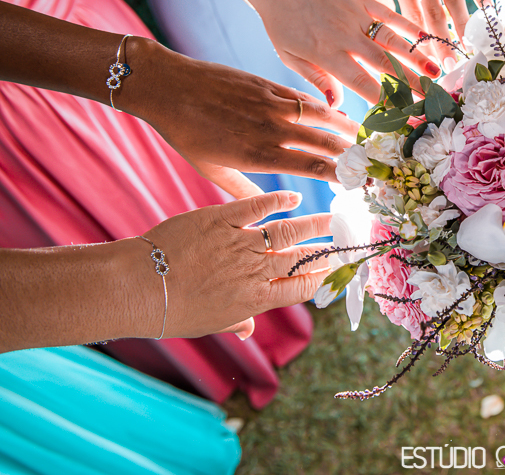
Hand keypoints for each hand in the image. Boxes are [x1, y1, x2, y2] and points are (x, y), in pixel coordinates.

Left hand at [123, 37, 359, 198]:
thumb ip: (244, 191)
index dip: (339, 174)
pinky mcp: (268, 85)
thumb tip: (267, 210)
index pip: (312, 167)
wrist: (169, 88)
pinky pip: (304, 98)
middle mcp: (272, 130)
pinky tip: (334, 112)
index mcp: (259, 156)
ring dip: (344, 126)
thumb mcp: (212, 170)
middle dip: (350, 153)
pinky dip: (323, 106)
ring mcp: (272, 105)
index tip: (355, 182)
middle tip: (370, 161)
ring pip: (320, 117)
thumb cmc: (186, 133)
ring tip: (362, 134)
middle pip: (323, 142)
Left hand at [136, 191, 334, 339]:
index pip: (301, 287)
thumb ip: (236, 322)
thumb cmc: (172, 311)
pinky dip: (277, 200)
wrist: (139, 288)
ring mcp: (240, 242)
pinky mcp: (222, 219)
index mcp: (256, 298)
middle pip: (302, 258)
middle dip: (327, 249)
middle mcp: (255, 270)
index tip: (333, 269)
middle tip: (342, 239)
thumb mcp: (209, 324)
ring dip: (315, 223)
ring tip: (332, 215)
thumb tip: (248, 330)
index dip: (322, 277)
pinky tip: (292, 197)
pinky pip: (257, 206)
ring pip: (289, 231)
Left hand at [243, 0, 441, 105]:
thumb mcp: (290, 56)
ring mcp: (356, 15)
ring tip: (435, 73)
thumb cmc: (281, 21)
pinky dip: (410, 27)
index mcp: (326, 54)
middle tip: (428, 100)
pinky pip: (390, 15)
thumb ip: (318, 80)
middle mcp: (345, 36)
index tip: (402, 115)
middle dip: (408, 85)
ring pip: (392, 40)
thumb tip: (339, 106)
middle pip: (384, 64)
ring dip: (416, 58)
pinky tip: (427, 38)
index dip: (384, 101)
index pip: (362, 82)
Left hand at [366, 0, 487, 59]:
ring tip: (471, 48)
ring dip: (464, 27)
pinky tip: (489, 10)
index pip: (412, 23)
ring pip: (455, 3)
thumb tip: (377, 17)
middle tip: (452, 68)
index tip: (427, 67)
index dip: (421, 47)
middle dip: (443, 46)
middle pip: (435, 19)